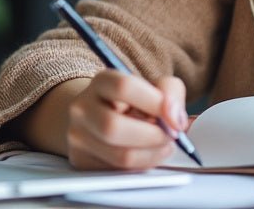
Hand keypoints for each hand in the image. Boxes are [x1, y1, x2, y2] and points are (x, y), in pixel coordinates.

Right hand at [66, 70, 188, 170]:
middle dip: (153, 136)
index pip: (124, 87)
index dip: (155, 103)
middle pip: (114, 127)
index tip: (175, 117)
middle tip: (171, 137)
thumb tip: (175, 119)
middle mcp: (82, 108)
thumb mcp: (154, 86)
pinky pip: (117, 171)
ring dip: (151, 154)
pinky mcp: (81, 161)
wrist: (101, 115)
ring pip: (119, 155)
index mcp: (101, 82)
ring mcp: (77, 136)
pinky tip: (147, 153)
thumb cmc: (133, 101)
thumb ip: (170, 93)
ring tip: (164, 146)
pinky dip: (141, 165)